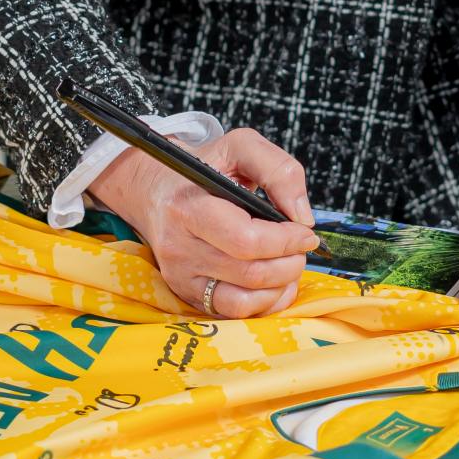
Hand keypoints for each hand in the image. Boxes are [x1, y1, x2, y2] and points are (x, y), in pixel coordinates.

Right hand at [89, 129, 318, 317]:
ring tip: (289, 262)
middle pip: (250, 273)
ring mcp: (181, 275)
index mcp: (189, 207)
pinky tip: (275, 283)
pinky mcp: (186, 293)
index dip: (286, 240)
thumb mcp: (240, 146)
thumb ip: (278, 170)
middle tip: (301, 247)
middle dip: (290, 263)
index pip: (246, 240)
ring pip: (244, 300)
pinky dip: (265, 302)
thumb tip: (302, 216)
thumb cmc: (203, 167)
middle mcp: (180, 246)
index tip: (305, 231)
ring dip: (281, 284)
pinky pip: (233, 312)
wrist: (154, 189)